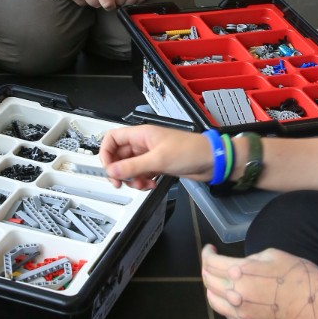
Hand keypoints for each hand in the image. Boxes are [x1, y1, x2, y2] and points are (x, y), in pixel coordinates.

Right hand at [99, 125, 213, 188]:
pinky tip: (152, 184)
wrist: (211, 161)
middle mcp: (144, 144)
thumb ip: (133, 166)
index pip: (113, 139)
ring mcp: (151, 155)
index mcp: (141, 134)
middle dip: (120, 171)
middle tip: (121, 183)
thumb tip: (111, 171)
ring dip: (133, 179)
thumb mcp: (158, 160)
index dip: (106, 153)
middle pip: (119, 156)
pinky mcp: (158, 166)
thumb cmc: (191, 150)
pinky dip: (143, 182)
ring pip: (130, 168)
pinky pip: (142, 174)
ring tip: (143, 184)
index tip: (108, 169)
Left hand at [201, 245, 317, 318]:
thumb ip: (248, 260)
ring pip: (215, 302)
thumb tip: (238, 266)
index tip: (210, 249)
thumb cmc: (300, 274)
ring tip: (218, 281)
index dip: (207, 254)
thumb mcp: (272, 255)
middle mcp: (236, 295)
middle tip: (212, 263)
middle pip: (209, 282)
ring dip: (212, 289)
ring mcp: (242, 315)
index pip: (211, 263)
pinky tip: (233, 297)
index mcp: (240, 272)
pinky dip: (226, 304)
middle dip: (207, 270)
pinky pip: (229, 315)